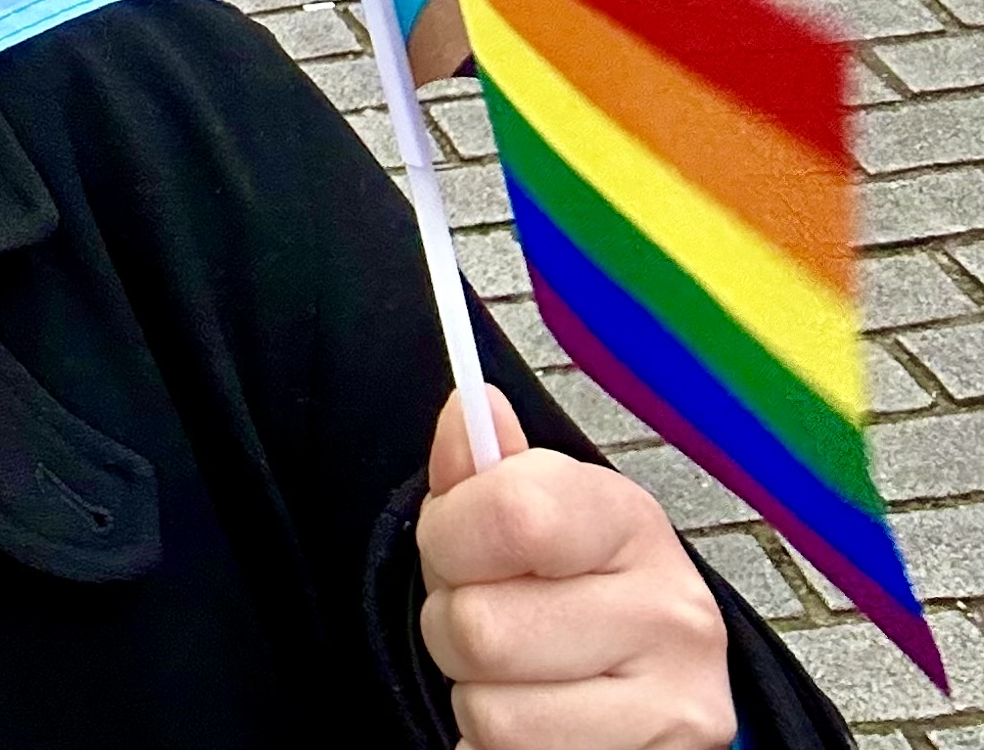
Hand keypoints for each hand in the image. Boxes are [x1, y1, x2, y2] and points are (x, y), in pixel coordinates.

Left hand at [417, 388, 735, 749]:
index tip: (457, 546)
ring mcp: (673, 705)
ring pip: (488, 711)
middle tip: (492, 619)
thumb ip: (485, 467)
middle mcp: (671, 612)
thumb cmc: (578, 590)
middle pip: (479, 628)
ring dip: (476, 697)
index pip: (513, 513)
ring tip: (516, 675)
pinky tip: (536, 720)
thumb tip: (468, 406)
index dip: (449, 535)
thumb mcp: (536, 514)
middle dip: (453, 626)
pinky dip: (494, 749)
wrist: (657, 689)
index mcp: (631, 521)